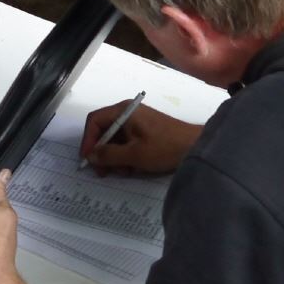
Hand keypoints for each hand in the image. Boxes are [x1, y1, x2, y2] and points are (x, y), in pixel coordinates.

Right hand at [80, 102, 201, 175]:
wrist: (196, 147)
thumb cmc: (164, 148)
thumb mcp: (134, 155)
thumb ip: (109, 155)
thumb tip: (90, 156)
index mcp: (124, 111)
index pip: (95, 121)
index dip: (88, 141)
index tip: (87, 160)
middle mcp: (128, 112)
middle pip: (104, 130)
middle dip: (101, 152)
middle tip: (102, 172)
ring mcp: (137, 122)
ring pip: (115, 139)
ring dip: (113, 157)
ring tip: (120, 172)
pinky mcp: (145, 131)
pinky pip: (126, 142)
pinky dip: (124, 155)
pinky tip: (130, 169)